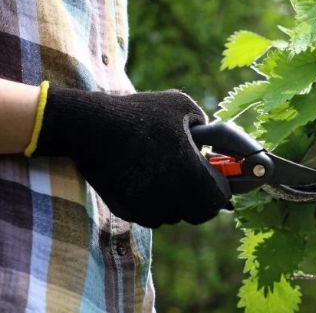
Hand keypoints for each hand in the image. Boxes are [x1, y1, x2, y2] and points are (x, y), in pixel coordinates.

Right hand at [31, 84, 228, 227]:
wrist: (89, 127)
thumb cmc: (139, 113)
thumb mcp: (182, 107)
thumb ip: (208, 127)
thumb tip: (215, 144)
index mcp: (190, 173)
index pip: (219, 199)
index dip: (221, 187)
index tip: (216, 174)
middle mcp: (170, 197)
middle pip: (199, 213)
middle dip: (201, 196)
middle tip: (195, 176)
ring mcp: (146, 208)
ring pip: (174, 214)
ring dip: (176, 199)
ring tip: (164, 169)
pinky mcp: (126, 211)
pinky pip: (151, 214)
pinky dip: (153, 201)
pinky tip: (144, 176)